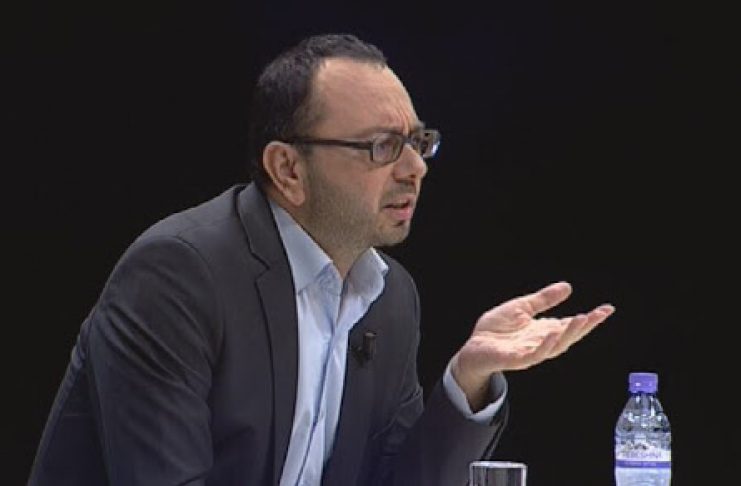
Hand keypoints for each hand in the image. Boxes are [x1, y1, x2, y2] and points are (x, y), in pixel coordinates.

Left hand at [451, 281, 614, 409]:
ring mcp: (531, 352)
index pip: (571, 324)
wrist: (475, 347)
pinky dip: (545, 345)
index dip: (590, 318)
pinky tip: (553, 335)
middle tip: (598, 314)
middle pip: (569, 336)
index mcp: (545, 330)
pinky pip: (534, 354)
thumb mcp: (522, 307)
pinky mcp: (517, 359)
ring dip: (569, 333)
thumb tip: (567, 287)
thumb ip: (544, 299)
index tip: (607, 309)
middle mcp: (542, 342)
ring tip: (581, 319)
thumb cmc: (497, 329)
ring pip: (555, 346)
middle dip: (585, 326)